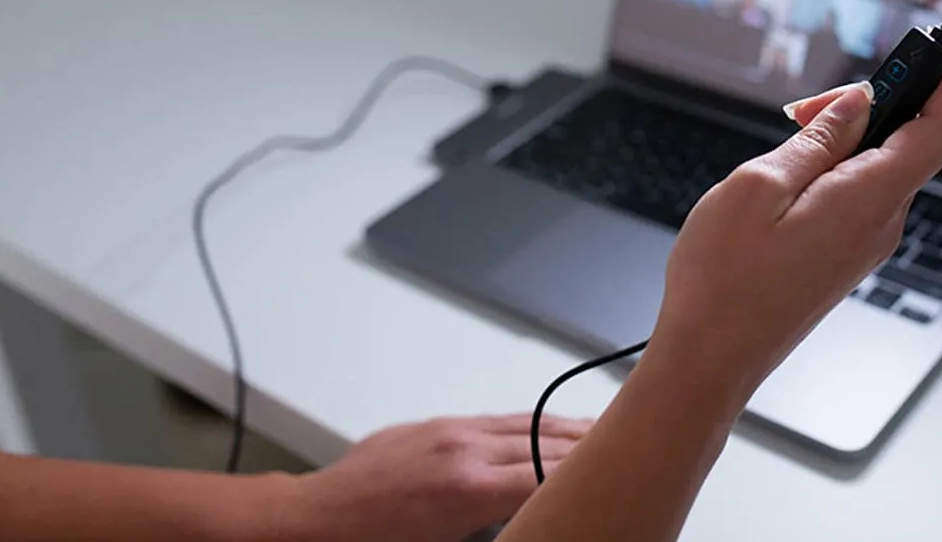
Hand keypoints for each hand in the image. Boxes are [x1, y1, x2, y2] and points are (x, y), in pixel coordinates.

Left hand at [289, 413, 592, 541]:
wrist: (311, 521)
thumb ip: (497, 523)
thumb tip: (533, 515)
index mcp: (469, 489)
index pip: (551, 472)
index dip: (590, 468)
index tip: (622, 466)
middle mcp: (464, 450)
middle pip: (546, 439)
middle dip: (591, 440)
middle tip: (630, 441)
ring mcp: (448, 431)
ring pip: (524, 421)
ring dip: (565, 425)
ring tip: (601, 429)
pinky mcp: (433, 425)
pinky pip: (494, 419)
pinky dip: (527, 422)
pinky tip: (544, 428)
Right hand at [648, 74, 941, 398]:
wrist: (710, 358)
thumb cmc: (724, 279)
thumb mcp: (760, 185)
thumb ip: (817, 139)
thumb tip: (860, 104)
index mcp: (868, 198)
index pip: (939, 130)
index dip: (940, 84)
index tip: (922, 53)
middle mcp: (882, 223)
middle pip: (906, 142)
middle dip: (867, 106)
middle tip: (803, 107)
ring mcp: (866, 244)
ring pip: (878, 167)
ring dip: (842, 138)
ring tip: (786, 138)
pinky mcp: (845, 257)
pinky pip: (858, 195)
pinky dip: (833, 169)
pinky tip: (787, 177)